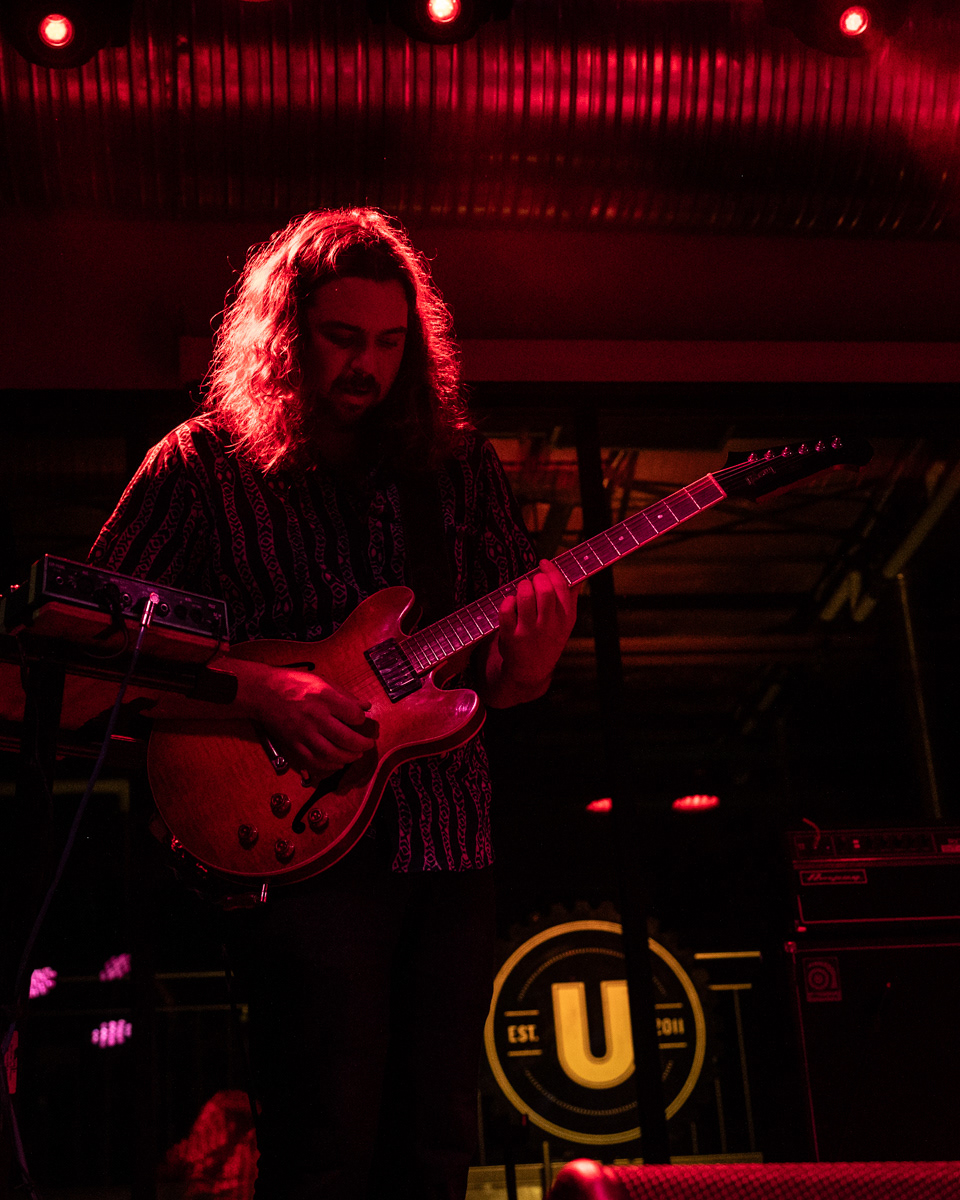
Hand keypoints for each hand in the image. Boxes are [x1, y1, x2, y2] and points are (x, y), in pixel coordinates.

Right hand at [246, 665, 376, 779]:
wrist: (262, 692)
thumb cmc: (293, 683)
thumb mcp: (321, 680)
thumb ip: (345, 694)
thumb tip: (365, 706)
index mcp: (324, 697)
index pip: (353, 715)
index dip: (362, 720)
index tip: (362, 720)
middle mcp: (315, 716)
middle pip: (345, 738)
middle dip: (362, 745)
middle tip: (368, 745)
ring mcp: (303, 733)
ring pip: (331, 754)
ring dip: (348, 757)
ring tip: (356, 755)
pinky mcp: (293, 744)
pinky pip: (313, 761)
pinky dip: (329, 766)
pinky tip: (337, 763)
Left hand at [483, 559, 579, 705]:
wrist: (531, 671)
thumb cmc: (548, 640)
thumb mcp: (565, 622)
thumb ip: (571, 597)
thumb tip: (579, 573)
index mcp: (566, 618)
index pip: (562, 587)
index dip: (551, 570)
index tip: (543, 563)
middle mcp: (550, 625)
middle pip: (544, 589)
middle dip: (536, 579)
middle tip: (532, 582)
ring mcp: (530, 632)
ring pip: (525, 596)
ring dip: (521, 587)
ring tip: (521, 591)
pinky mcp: (511, 637)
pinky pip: (507, 609)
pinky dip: (507, 601)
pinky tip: (511, 603)